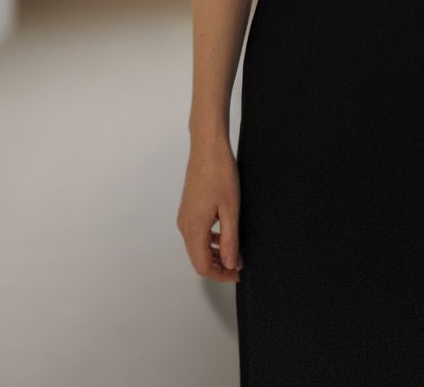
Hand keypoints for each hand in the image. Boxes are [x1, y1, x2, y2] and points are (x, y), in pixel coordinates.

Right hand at [176, 138, 243, 283]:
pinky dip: (210, 241)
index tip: (238, 273)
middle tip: (239, 265)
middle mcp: (184, 226)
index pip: (203, 266)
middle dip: (219, 267)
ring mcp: (184, 217)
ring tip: (235, 251)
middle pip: (198, 259)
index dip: (221, 275)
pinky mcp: (188, 209)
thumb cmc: (220, 174)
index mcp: (194, 229)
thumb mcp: (231, 209)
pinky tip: (224, 235)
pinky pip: (197, 234)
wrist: (207, 148)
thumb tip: (231, 264)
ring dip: (215, 254)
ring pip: (197, 247)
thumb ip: (230, 240)